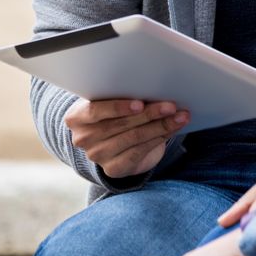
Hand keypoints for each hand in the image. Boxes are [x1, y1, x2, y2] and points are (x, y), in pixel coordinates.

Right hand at [64, 98, 187, 178]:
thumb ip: (120, 95)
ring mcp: (97, 156)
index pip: (95, 111)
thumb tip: (152, 87)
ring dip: (161, 126)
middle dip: (149, 114)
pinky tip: (172, 129)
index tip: (140, 103)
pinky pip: (139, 152)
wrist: (108, 142)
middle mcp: (83, 139)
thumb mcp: (108, 102)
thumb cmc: (110, 113)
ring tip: (180, 117)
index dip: (118, 107)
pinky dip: (159, 138)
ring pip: (134, 138)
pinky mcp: (113, 169)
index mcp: (76, 118)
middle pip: (120, 125)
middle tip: (171, 106)